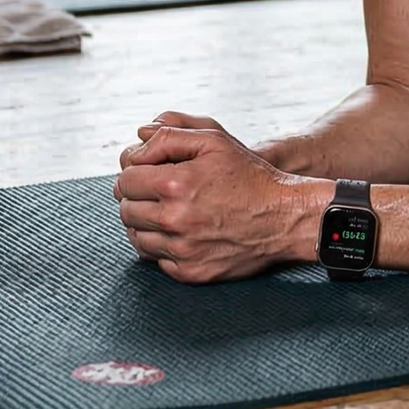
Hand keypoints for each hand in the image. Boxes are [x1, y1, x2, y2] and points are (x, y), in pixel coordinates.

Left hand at [113, 115, 319, 283]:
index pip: (125, 180)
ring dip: (145, 222)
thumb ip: (169, 135)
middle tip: (157, 191)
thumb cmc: (249, 175)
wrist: (283, 217)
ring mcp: (181, 250)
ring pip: (136, 237)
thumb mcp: (214, 140)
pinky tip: (179, 231)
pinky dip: (161, 245)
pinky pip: (155, 260)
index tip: (149, 171)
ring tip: (167, 210)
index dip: (134, 172)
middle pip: (126, 209)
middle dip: (136, 197)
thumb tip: (135, 144)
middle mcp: (174, 220)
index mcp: (175, 184)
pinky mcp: (190, 272)